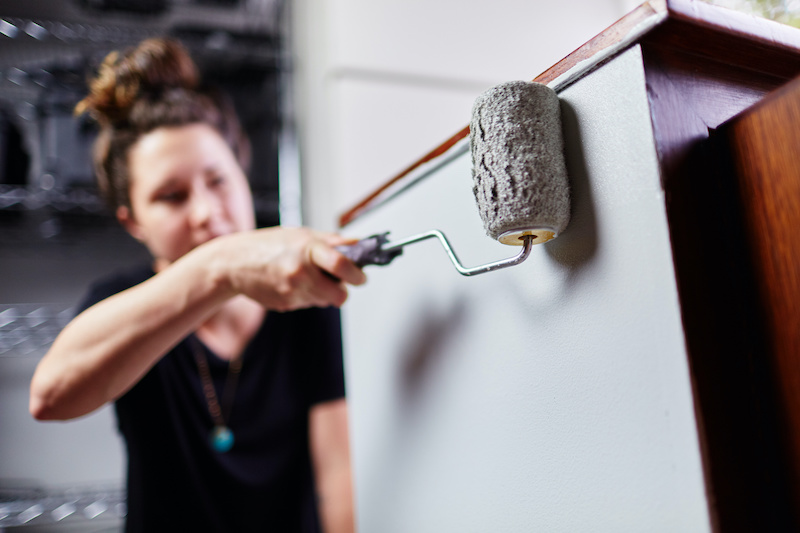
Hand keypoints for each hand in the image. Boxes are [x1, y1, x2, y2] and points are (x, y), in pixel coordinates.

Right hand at [201, 227, 366, 310]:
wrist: (233, 263)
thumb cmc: (268, 245)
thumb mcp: (300, 234)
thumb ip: (331, 241)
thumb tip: (359, 245)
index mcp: (307, 249)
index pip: (342, 265)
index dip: (358, 274)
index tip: (362, 276)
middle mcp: (300, 272)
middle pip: (339, 295)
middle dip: (343, 290)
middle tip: (340, 281)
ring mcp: (292, 291)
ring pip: (325, 301)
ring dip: (324, 292)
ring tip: (308, 277)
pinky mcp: (286, 305)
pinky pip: (308, 304)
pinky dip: (307, 295)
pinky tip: (292, 283)